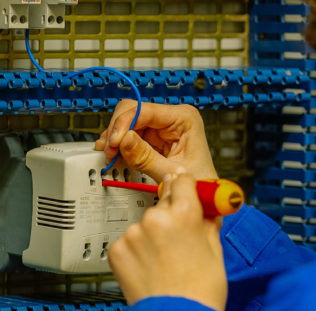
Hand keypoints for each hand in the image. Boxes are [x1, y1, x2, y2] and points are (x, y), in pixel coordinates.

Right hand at [95, 100, 217, 182]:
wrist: (206, 195)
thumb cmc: (200, 182)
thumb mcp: (170, 171)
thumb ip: (145, 157)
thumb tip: (124, 140)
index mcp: (184, 118)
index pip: (144, 110)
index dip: (124, 124)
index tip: (114, 142)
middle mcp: (172, 118)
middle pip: (132, 111)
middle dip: (118, 130)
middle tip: (109, 150)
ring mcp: (161, 128)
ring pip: (127, 123)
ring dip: (116, 138)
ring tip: (110, 154)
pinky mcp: (153, 139)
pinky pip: (130, 136)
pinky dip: (120, 145)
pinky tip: (115, 154)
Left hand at [108, 172, 226, 310]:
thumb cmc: (199, 293)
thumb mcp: (215, 252)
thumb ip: (208, 224)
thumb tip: (207, 212)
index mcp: (184, 213)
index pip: (181, 181)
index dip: (184, 186)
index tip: (183, 187)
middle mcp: (155, 219)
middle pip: (162, 204)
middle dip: (170, 216)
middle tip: (178, 241)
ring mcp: (133, 234)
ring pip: (144, 225)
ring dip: (151, 235)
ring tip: (163, 262)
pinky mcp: (117, 250)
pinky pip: (128, 242)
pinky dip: (136, 251)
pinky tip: (149, 268)